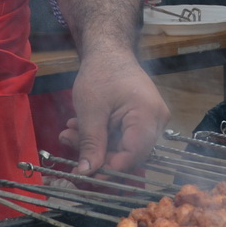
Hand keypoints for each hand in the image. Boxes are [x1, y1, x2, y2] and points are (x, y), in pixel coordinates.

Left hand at [60, 46, 169, 174]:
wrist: (109, 51)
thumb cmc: (102, 73)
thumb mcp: (91, 110)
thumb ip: (91, 143)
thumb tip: (86, 174)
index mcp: (148, 115)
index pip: (133, 155)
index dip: (109, 169)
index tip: (85, 175)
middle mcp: (157, 121)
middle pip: (128, 153)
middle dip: (97, 154)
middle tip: (68, 143)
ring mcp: (151, 120)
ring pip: (123, 146)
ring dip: (95, 144)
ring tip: (69, 131)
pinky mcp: (142, 119)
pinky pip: (123, 137)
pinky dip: (101, 136)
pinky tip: (80, 127)